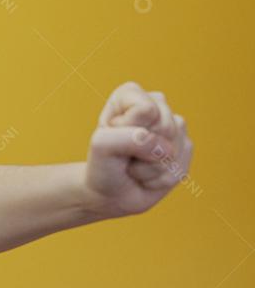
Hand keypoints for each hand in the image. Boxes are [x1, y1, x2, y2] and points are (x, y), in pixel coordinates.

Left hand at [85, 81, 193, 216]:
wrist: (111, 193)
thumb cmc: (104, 165)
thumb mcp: (102, 146)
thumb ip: (129, 137)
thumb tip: (163, 147)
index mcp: (130, 94)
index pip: (146, 110)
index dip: (130, 129)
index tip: (114, 135)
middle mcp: (156, 104)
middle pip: (165, 128)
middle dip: (143, 150)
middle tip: (125, 154)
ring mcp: (173, 126)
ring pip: (175, 149)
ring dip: (151, 167)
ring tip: (136, 165)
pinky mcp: (184, 147)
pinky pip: (181, 166)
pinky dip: (162, 178)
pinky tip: (149, 174)